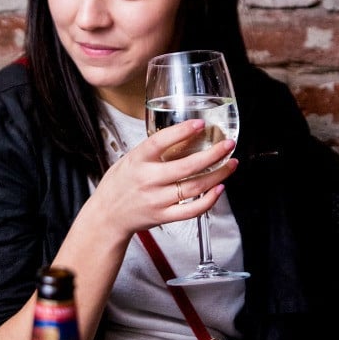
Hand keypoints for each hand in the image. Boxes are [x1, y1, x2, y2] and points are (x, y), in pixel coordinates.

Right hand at [93, 119, 237, 240]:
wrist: (107, 215)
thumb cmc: (120, 183)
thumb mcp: (130, 159)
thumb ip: (154, 151)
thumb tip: (186, 135)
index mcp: (137, 161)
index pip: (160, 141)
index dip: (181, 131)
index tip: (200, 123)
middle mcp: (147, 180)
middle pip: (186, 167)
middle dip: (213, 154)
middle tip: (228, 145)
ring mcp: (156, 200)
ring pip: (194, 187)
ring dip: (218, 175)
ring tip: (231, 164)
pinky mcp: (164, 216)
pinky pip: (191, 210)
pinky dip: (209, 200)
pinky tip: (220, 188)